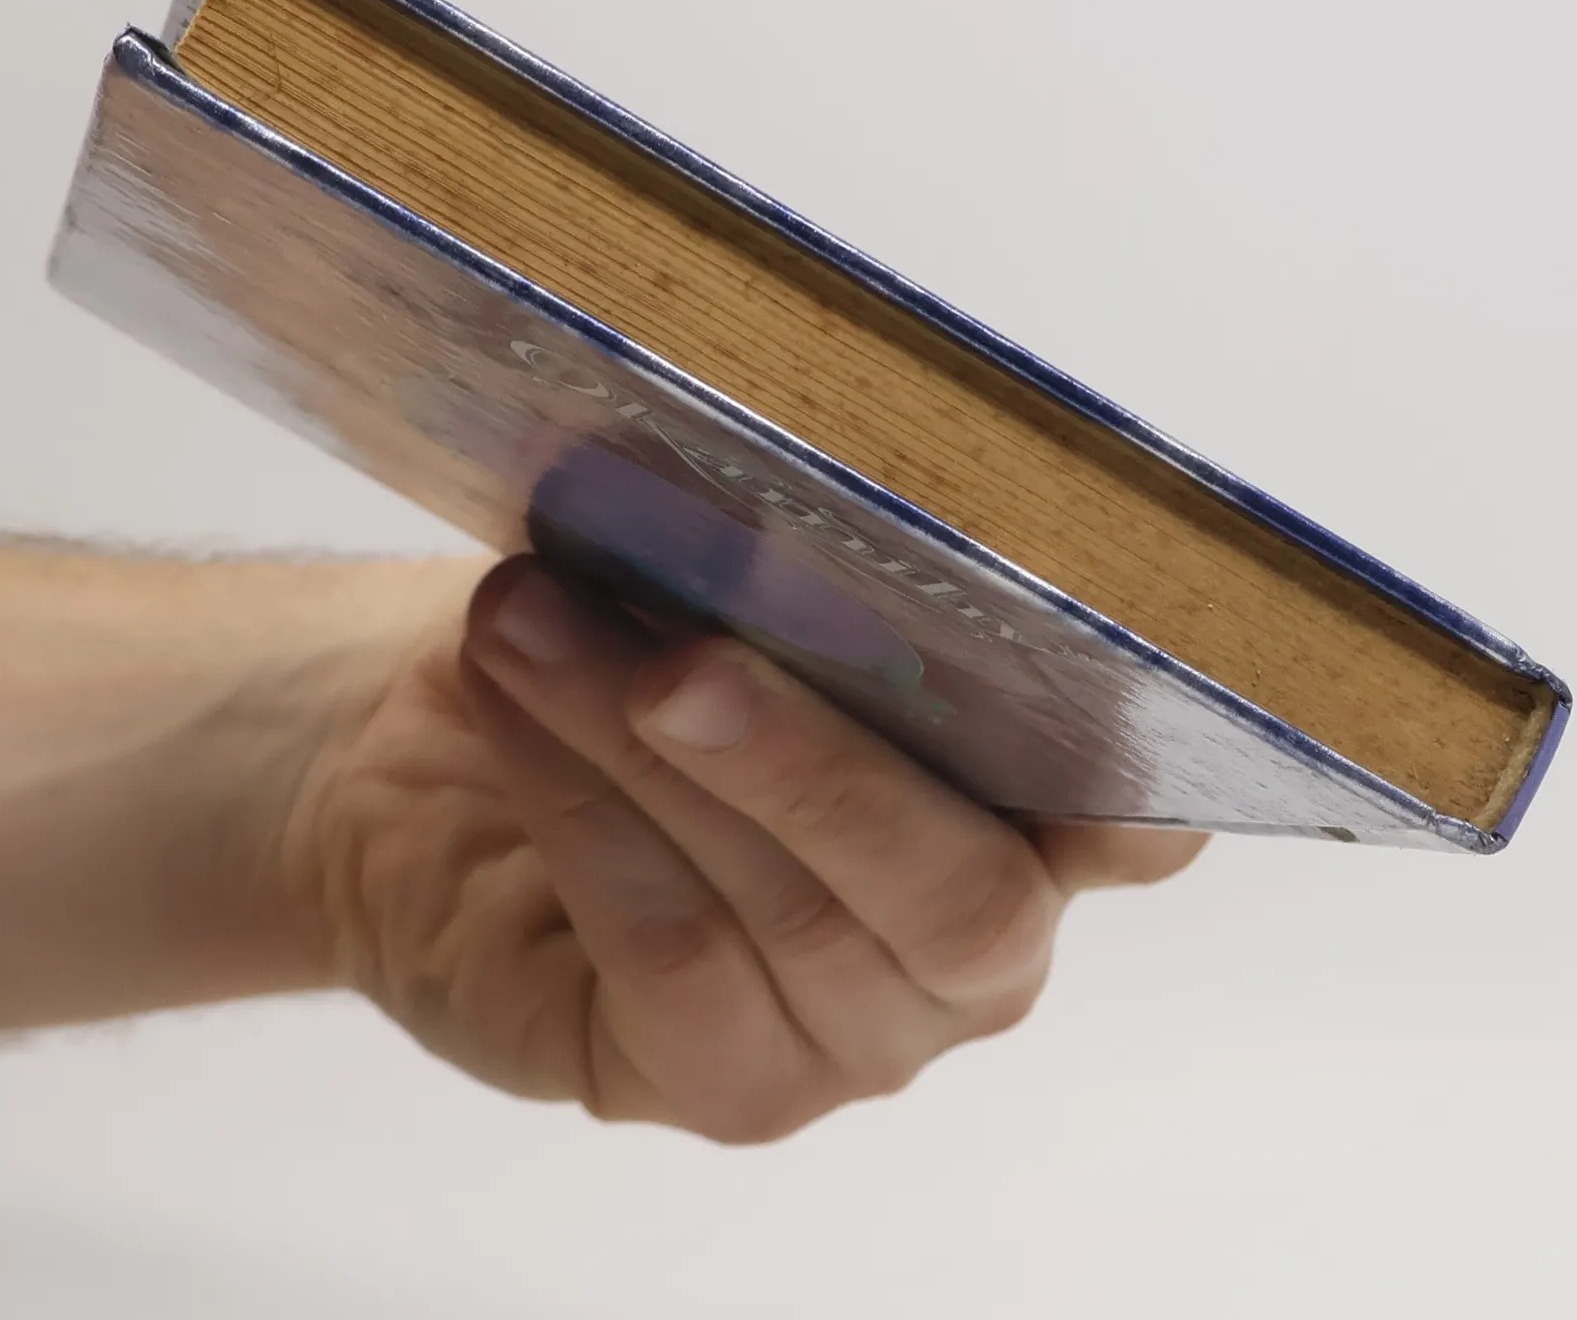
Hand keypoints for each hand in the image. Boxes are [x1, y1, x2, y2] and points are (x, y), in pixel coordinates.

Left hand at [286, 555, 1204, 1143]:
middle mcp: (968, 946)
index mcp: (1022, 811)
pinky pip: (668, 955)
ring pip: (789, 911)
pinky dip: (580, 809)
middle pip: (962, 893)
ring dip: (640, 753)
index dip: (1131, 770)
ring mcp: (855, 1035)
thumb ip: (790, 567)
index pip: (1137, 822)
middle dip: (817, 763)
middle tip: (681, 660)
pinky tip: (512, 699)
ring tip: (531, 622)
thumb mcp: (711, 581)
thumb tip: (782, 493)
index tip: (1071, 662)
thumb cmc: (616, 638)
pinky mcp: (720, 1082)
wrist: (439, 749)